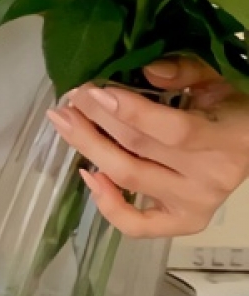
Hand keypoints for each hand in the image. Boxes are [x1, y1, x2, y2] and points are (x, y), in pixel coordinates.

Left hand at [48, 58, 248, 238]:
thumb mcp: (216, 79)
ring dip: (89, 147)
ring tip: (64, 121)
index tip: (94, 91)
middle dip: (95, 119)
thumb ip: (186, 71)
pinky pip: (138, 225)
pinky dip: (107, 205)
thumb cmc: (230, 106)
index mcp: (227, 139)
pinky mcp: (183, 221)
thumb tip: (148, 70)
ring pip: (128, 177)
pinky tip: (87, 174)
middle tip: (71, 96)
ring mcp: (196, 204)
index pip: (174, 131)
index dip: (131, 111)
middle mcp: (211, 177)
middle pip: (139, 149)